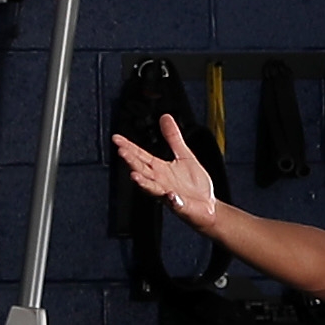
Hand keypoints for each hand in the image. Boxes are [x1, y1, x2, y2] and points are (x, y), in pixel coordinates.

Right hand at [110, 108, 218, 228]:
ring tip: (134, 176)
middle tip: (122, 152)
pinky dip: (172, 200)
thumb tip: (165, 117)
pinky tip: (171, 195)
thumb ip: (173, 137)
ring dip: (143, 183)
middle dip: (132, 162)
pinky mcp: (181, 206)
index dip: (129, 147)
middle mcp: (160, 181)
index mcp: (160, 169)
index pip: (141, 156)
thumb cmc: (195, 185)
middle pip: (142, 170)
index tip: (116, 138)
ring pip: (152, 188)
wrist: (208, 207)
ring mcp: (168, 195)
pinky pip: (175, 203)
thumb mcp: (183, 155)